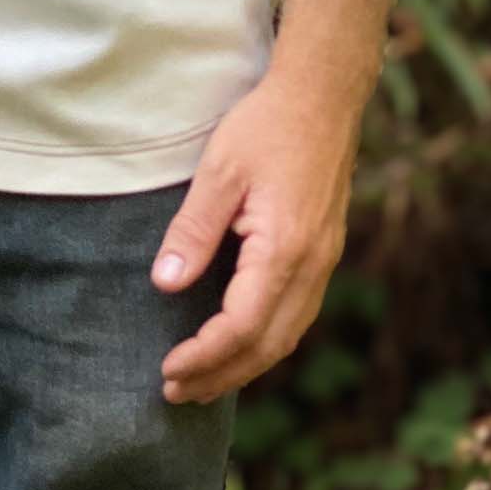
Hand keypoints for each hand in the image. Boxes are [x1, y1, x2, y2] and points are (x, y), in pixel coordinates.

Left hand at [149, 74, 357, 404]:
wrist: (323, 96)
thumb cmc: (266, 125)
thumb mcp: (219, 170)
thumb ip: (193, 230)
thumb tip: (166, 284)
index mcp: (284, 250)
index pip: (242, 328)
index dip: (203, 357)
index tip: (167, 371)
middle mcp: (312, 267)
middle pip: (267, 346)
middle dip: (221, 376)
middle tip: (176, 393)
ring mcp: (324, 262)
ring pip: (287, 336)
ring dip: (245, 366)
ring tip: (204, 381)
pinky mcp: (325, 253)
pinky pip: (297, 315)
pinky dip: (266, 341)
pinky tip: (240, 342)